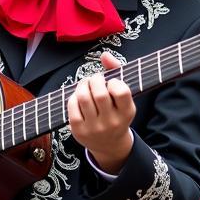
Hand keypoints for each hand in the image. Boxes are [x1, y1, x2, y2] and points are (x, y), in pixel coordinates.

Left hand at [68, 50, 134, 173]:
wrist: (109, 145)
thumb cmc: (116, 113)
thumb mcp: (123, 97)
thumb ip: (116, 72)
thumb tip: (105, 54)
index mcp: (127, 112)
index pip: (121, 91)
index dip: (113, 81)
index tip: (111, 83)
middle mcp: (112, 122)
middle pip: (99, 93)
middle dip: (94, 79)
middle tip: (95, 79)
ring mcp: (95, 128)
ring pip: (84, 98)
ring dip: (83, 85)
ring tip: (86, 84)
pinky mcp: (79, 131)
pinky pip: (72, 106)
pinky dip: (74, 96)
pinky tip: (79, 97)